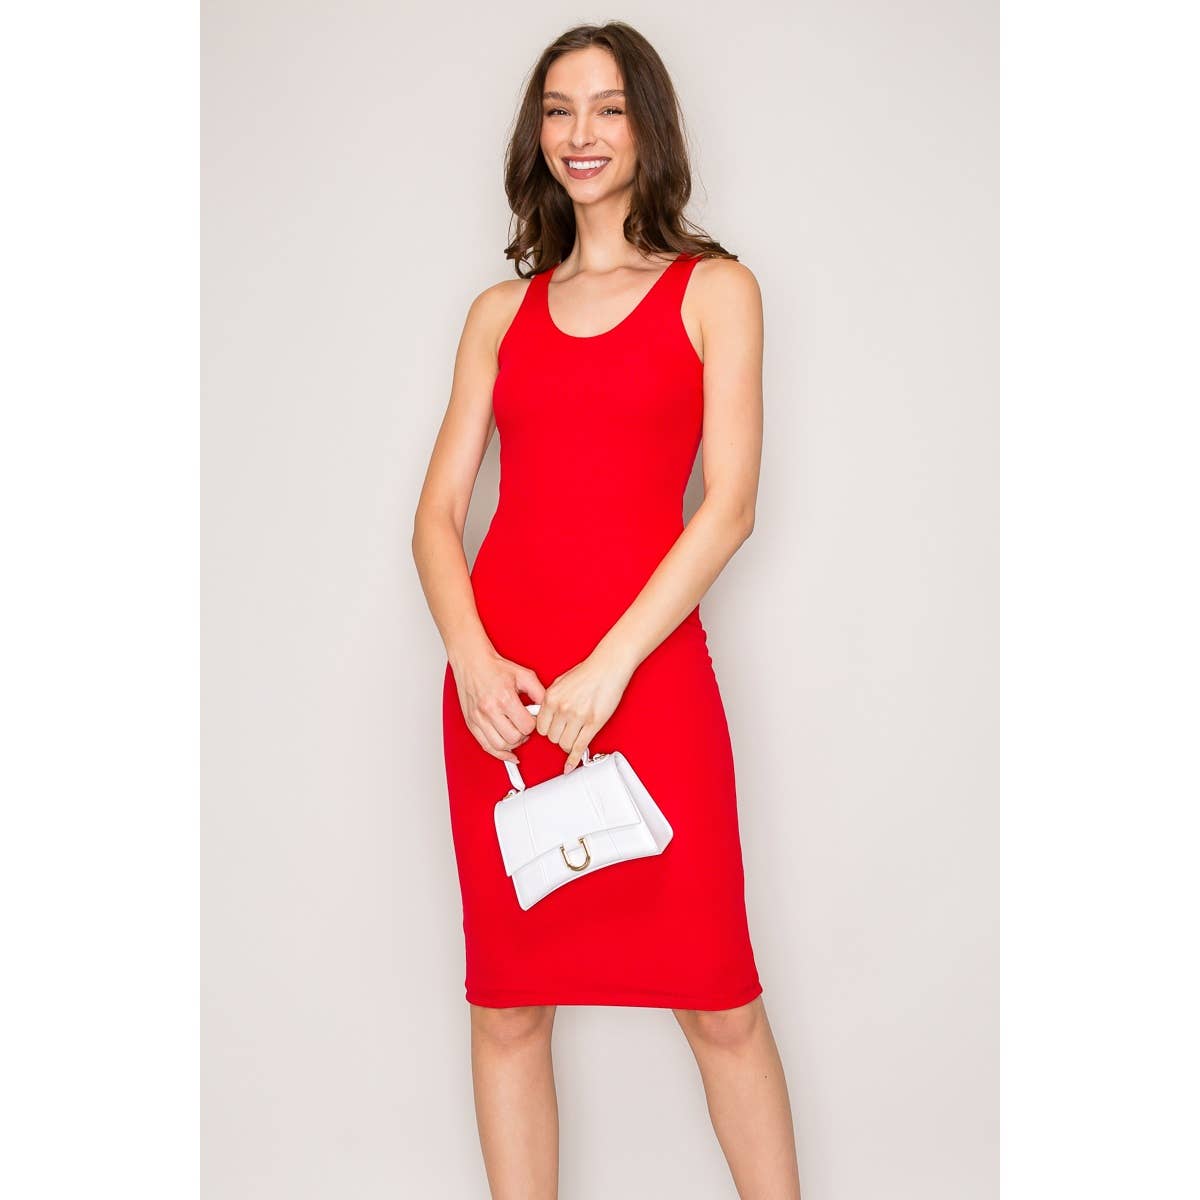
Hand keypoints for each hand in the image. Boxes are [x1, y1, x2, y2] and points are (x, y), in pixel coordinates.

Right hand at [450, 647, 545, 763]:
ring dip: (513, 744)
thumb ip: (539, 693)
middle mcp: (490, 710)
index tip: (532, 719)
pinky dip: (499, 754)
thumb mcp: (524, 675)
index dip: (534, 725)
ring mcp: (479, 718)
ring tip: (516, 734)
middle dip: (524, 735)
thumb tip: (548, 709)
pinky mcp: (471, 723)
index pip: (526, 726)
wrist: (472, 663)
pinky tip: (509, 754)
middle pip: (514, 738)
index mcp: (504, 698)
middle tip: (525, 726)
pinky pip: (486, 746)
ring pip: (500, 746)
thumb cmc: (496, 668)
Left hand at [536, 646, 634, 771]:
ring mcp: (578, 717)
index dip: (546, 730)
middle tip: (566, 731)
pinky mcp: (593, 723)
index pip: (540, 727)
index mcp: (551, 698)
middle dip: (558, 736)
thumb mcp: (559, 682)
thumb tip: (543, 716)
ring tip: (574, 736)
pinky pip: (580, 747)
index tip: (551, 730)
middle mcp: (562, 708)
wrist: (608, 667)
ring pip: (565, 744)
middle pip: (552, 738)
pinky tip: (570, 765)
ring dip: (569, 743)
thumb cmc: (587, 672)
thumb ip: (550, 701)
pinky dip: (574, 759)